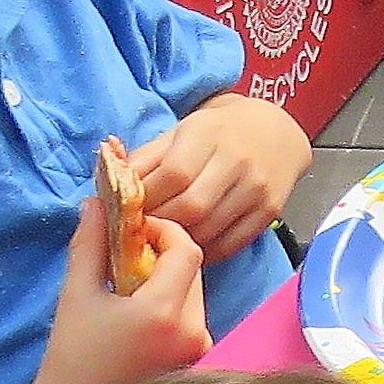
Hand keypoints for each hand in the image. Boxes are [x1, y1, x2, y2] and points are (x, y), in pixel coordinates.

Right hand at [28, 190, 211, 383]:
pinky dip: (169, 305)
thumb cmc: (71, 359)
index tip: (134, 229)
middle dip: (162, 254)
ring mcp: (197, 351)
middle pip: (193, 270)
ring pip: (193, 294)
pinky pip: (190, 318)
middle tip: (127, 254)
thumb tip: (96, 203)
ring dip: (165, 280)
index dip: (163, 230)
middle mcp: (192, 332)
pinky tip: (136, 315)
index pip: (187, 249)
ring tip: (127, 288)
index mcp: (165, 313)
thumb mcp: (77, 294)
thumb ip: (90, 244)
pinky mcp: (194, 364)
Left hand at [130, 96, 310, 262]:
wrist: (274, 132)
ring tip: (163, 240)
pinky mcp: (270, 211)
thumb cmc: (216, 133)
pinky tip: (191, 245)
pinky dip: (206, 251)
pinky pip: (232, 244)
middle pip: (191, 207)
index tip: (129, 210)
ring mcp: (257, 188)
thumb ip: (145, 159)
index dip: (146, 198)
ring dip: (180, 242)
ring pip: (210, 229)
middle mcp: (237, 160)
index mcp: (208, 134)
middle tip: (143, 231)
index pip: (172, 175)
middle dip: (160, 224)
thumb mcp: (179, 132)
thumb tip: (108, 183)